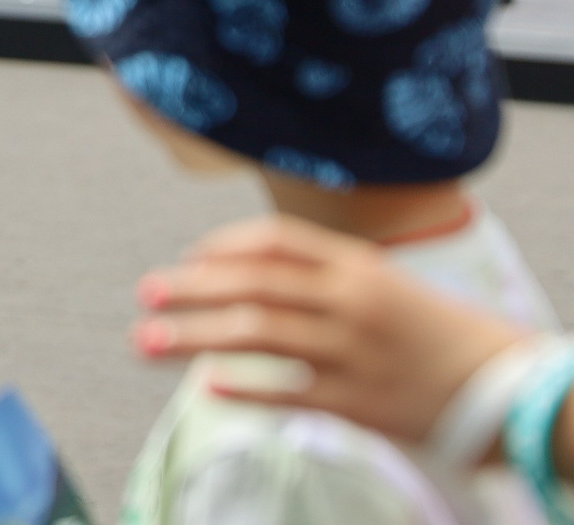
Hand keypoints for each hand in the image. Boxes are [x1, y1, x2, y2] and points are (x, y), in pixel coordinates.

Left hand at [133, 214, 526, 442]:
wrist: (499, 384)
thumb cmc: (427, 328)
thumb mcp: (378, 280)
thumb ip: (317, 270)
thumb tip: (234, 267)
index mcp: (354, 265)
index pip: (273, 242)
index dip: (222, 247)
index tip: (186, 259)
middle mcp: (349, 302)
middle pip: (252, 285)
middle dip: (190, 288)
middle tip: (146, 293)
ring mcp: (352, 352)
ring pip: (256, 335)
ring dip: (194, 336)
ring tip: (148, 339)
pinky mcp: (357, 402)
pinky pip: (288, 392)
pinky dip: (245, 388)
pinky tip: (209, 386)